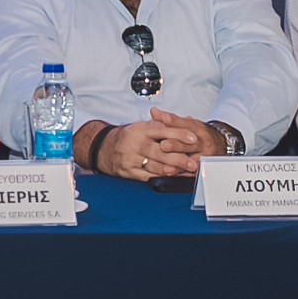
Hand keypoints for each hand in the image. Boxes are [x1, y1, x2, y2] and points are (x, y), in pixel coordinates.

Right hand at [85, 117, 201, 179]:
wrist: (104, 148)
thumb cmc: (128, 137)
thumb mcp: (142, 126)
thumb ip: (163, 124)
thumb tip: (186, 121)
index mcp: (140, 129)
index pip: (161, 130)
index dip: (178, 134)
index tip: (193, 138)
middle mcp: (135, 143)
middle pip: (159, 151)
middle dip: (178, 158)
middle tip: (193, 162)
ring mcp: (131, 159)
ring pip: (155, 166)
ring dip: (173, 170)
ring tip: (187, 172)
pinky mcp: (129, 172)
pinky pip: (148, 176)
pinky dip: (163, 178)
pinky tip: (173, 178)